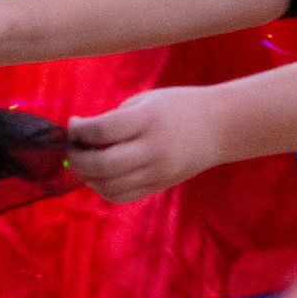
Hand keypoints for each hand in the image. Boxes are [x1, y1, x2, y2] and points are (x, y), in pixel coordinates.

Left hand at [68, 90, 234, 202]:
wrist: (223, 126)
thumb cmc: (181, 107)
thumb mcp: (147, 101)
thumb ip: (115, 119)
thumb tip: (83, 139)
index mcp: (148, 120)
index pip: (100, 131)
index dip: (77, 130)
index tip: (74, 125)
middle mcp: (153, 149)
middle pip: (100, 163)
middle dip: (76, 157)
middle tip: (73, 147)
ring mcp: (158, 171)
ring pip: (106, 185)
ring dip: (86, 175)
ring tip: (86, 162)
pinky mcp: (160, 185)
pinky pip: (121, 196)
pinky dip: (103, 188)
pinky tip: (101, 175)